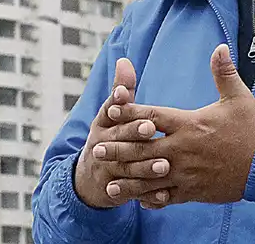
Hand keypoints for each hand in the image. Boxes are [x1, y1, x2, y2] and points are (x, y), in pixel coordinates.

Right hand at [74, 57, 172, 208]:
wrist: (91, 177)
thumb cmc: (110, 136)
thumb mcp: (111, 114)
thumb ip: (121, 90)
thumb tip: (124, 61)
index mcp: (102, 124)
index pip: (108, 111)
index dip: (117, 103)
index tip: (127, 95)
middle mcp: (101, 145)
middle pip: (117, 139)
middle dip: (133, 133)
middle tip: (151, 129)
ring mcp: (106, 169)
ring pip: (125, 168)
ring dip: (143, 167)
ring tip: (163, 165)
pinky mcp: (114, 191)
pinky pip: (130, 193)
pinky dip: (147, 195)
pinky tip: (163, 194)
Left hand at [94, 44, 254, 207]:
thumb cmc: (253, 131)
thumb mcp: (239, 98)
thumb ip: (224, 73)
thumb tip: (219, 47)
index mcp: (189, 124)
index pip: (151, 117)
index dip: (129, 112)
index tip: (110, 109)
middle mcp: (182, 149)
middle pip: (142, 148)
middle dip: (118, 148)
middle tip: (96, 148)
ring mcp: (186, 172)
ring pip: (149, 177)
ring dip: (127, 178)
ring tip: (107, 179)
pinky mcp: (194, 191)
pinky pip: (166, 196)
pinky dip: (151, 198)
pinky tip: (137, 200)